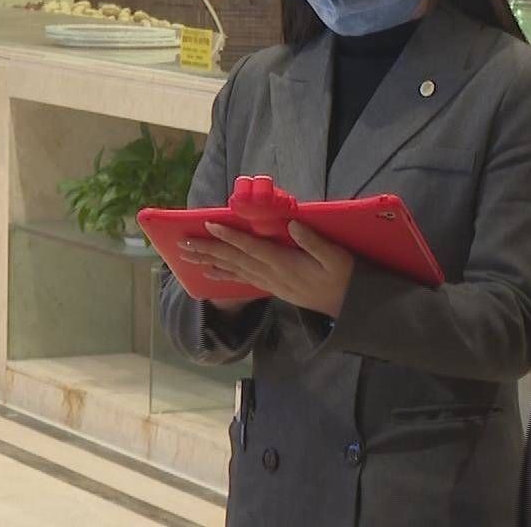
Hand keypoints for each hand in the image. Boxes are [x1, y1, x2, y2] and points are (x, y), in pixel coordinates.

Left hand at [182, 222, 354, 318]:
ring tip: (187, 256)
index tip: (209, 224)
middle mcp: (272, 275)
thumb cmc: (344, 275)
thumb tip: (292, 225)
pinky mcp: (271, 287)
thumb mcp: (336, 256)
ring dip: (209, 262)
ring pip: (234, 270)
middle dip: (208, 249)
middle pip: (235, 260)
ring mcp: (270, 283)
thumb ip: (313, 241)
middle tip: (183, 242)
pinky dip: (223, 275)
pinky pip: (241, 280)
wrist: (348, 305)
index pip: (252, 248)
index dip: (230, 236)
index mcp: (285, 264)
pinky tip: (209, 272)